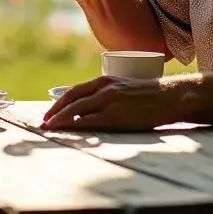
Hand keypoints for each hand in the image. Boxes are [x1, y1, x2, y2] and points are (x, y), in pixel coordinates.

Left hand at [42, 74, 195, 130]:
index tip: (49, 114)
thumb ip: (106, 95)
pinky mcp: (117, 116)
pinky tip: (69, 132)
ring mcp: (109, 101)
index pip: (74, 91)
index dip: (59, 103)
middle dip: (54, 113)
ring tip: (50, 130)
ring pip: (77, 111)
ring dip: (61, 120)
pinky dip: (76, 126)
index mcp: (104, 80)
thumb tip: (89, 109)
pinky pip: (90, 122)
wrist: (168, 96)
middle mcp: (103, 88)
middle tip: (43, 124)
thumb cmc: (148, 95)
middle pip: (71, 100)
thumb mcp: (122, 87)